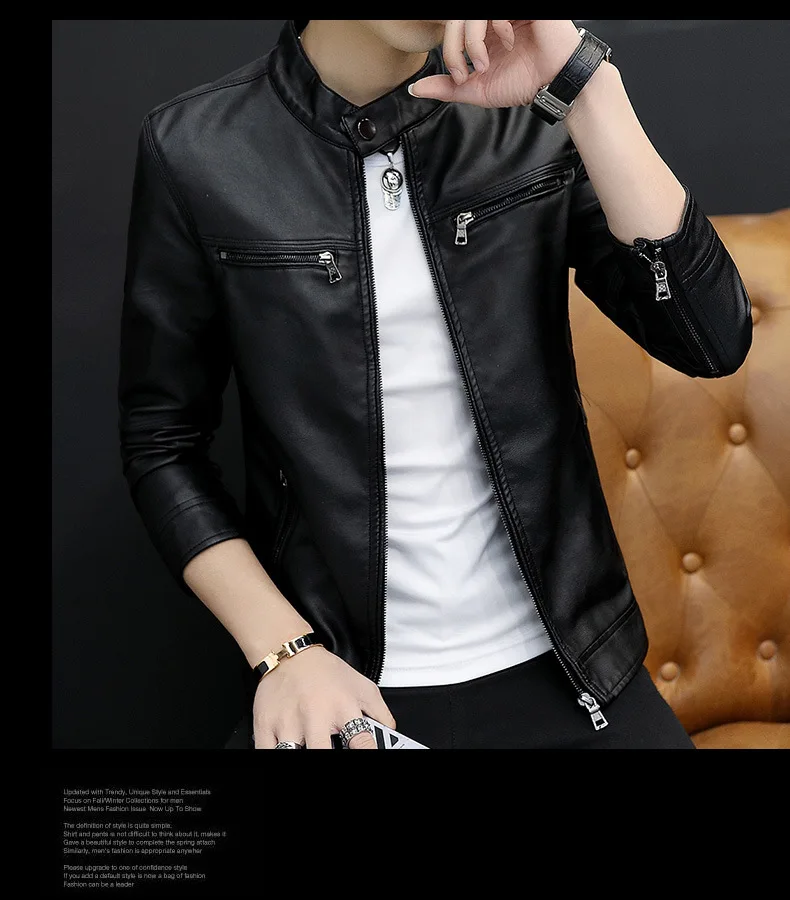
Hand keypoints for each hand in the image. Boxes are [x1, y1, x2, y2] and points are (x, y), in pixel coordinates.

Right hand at [253, 645, 396, 748]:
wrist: (289, 654)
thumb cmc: (326, 672)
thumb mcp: (363, 687)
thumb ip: (381, 713)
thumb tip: (392, 734)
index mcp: (343, 709)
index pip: (362, 743)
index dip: (366, 753)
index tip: (365, 754)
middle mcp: (316, 716)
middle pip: (322, 753)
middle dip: (327, 756)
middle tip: (329, 751)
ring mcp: (289, 722)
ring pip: (291, 754)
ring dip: (301, 753)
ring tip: (308, 748)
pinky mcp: (265, 726)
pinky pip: (268, 752)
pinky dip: (277, 753)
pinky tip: (288, 750)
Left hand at [409, 19, 582, 107]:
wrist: (556, 81)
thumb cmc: (525, 82)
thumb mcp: (478, 89)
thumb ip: (448, 87)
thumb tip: (416, 89)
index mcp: (483, 30)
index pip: (452, 29)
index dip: (449, 52)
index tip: (460, 77)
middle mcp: (493, 17)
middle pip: (456, 19)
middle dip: (454, 48)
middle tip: (464, 72)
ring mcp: (507, 11)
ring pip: (470, 14)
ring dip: (471, 41)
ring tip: (484, 64)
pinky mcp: (522, 7)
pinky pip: (493, 9)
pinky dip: (495, 27)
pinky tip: (508, 43)